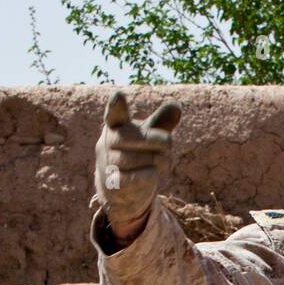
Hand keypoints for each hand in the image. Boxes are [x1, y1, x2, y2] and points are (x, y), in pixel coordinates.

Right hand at [94, 89, 181, 238]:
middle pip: (128, 137)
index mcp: (116, 125)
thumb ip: (161, 121)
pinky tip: (154, 173)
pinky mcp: (112, 184)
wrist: (121, 189)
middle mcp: (107, 143)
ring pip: (132, 159)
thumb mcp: (149, 136)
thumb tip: (176, 106)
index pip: (114, 114)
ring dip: (156, 159)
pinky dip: (148, 174)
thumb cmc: (137, 154)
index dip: (115, 106)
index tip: (118, 96)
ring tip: (165, 160)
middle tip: (170, 142)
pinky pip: (132, 178)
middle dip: (154, 139)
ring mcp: (107, 163)